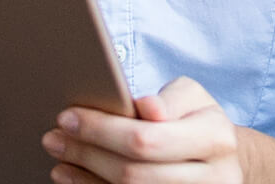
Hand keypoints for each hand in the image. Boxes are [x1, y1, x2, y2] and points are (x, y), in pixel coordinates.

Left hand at [45, 77, 241, 183]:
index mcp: (216, 138)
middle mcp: (213, 178)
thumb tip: (145, 108)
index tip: (67, 117)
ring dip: (85, 176)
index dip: (102, 130)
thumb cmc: (197, 121)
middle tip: (53, 136)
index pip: (148, 139)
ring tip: (59, 156)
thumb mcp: (192, 98)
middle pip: (133, 174)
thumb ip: (169, 99)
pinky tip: (75, 177)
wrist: (221, 161)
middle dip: (87, 153)